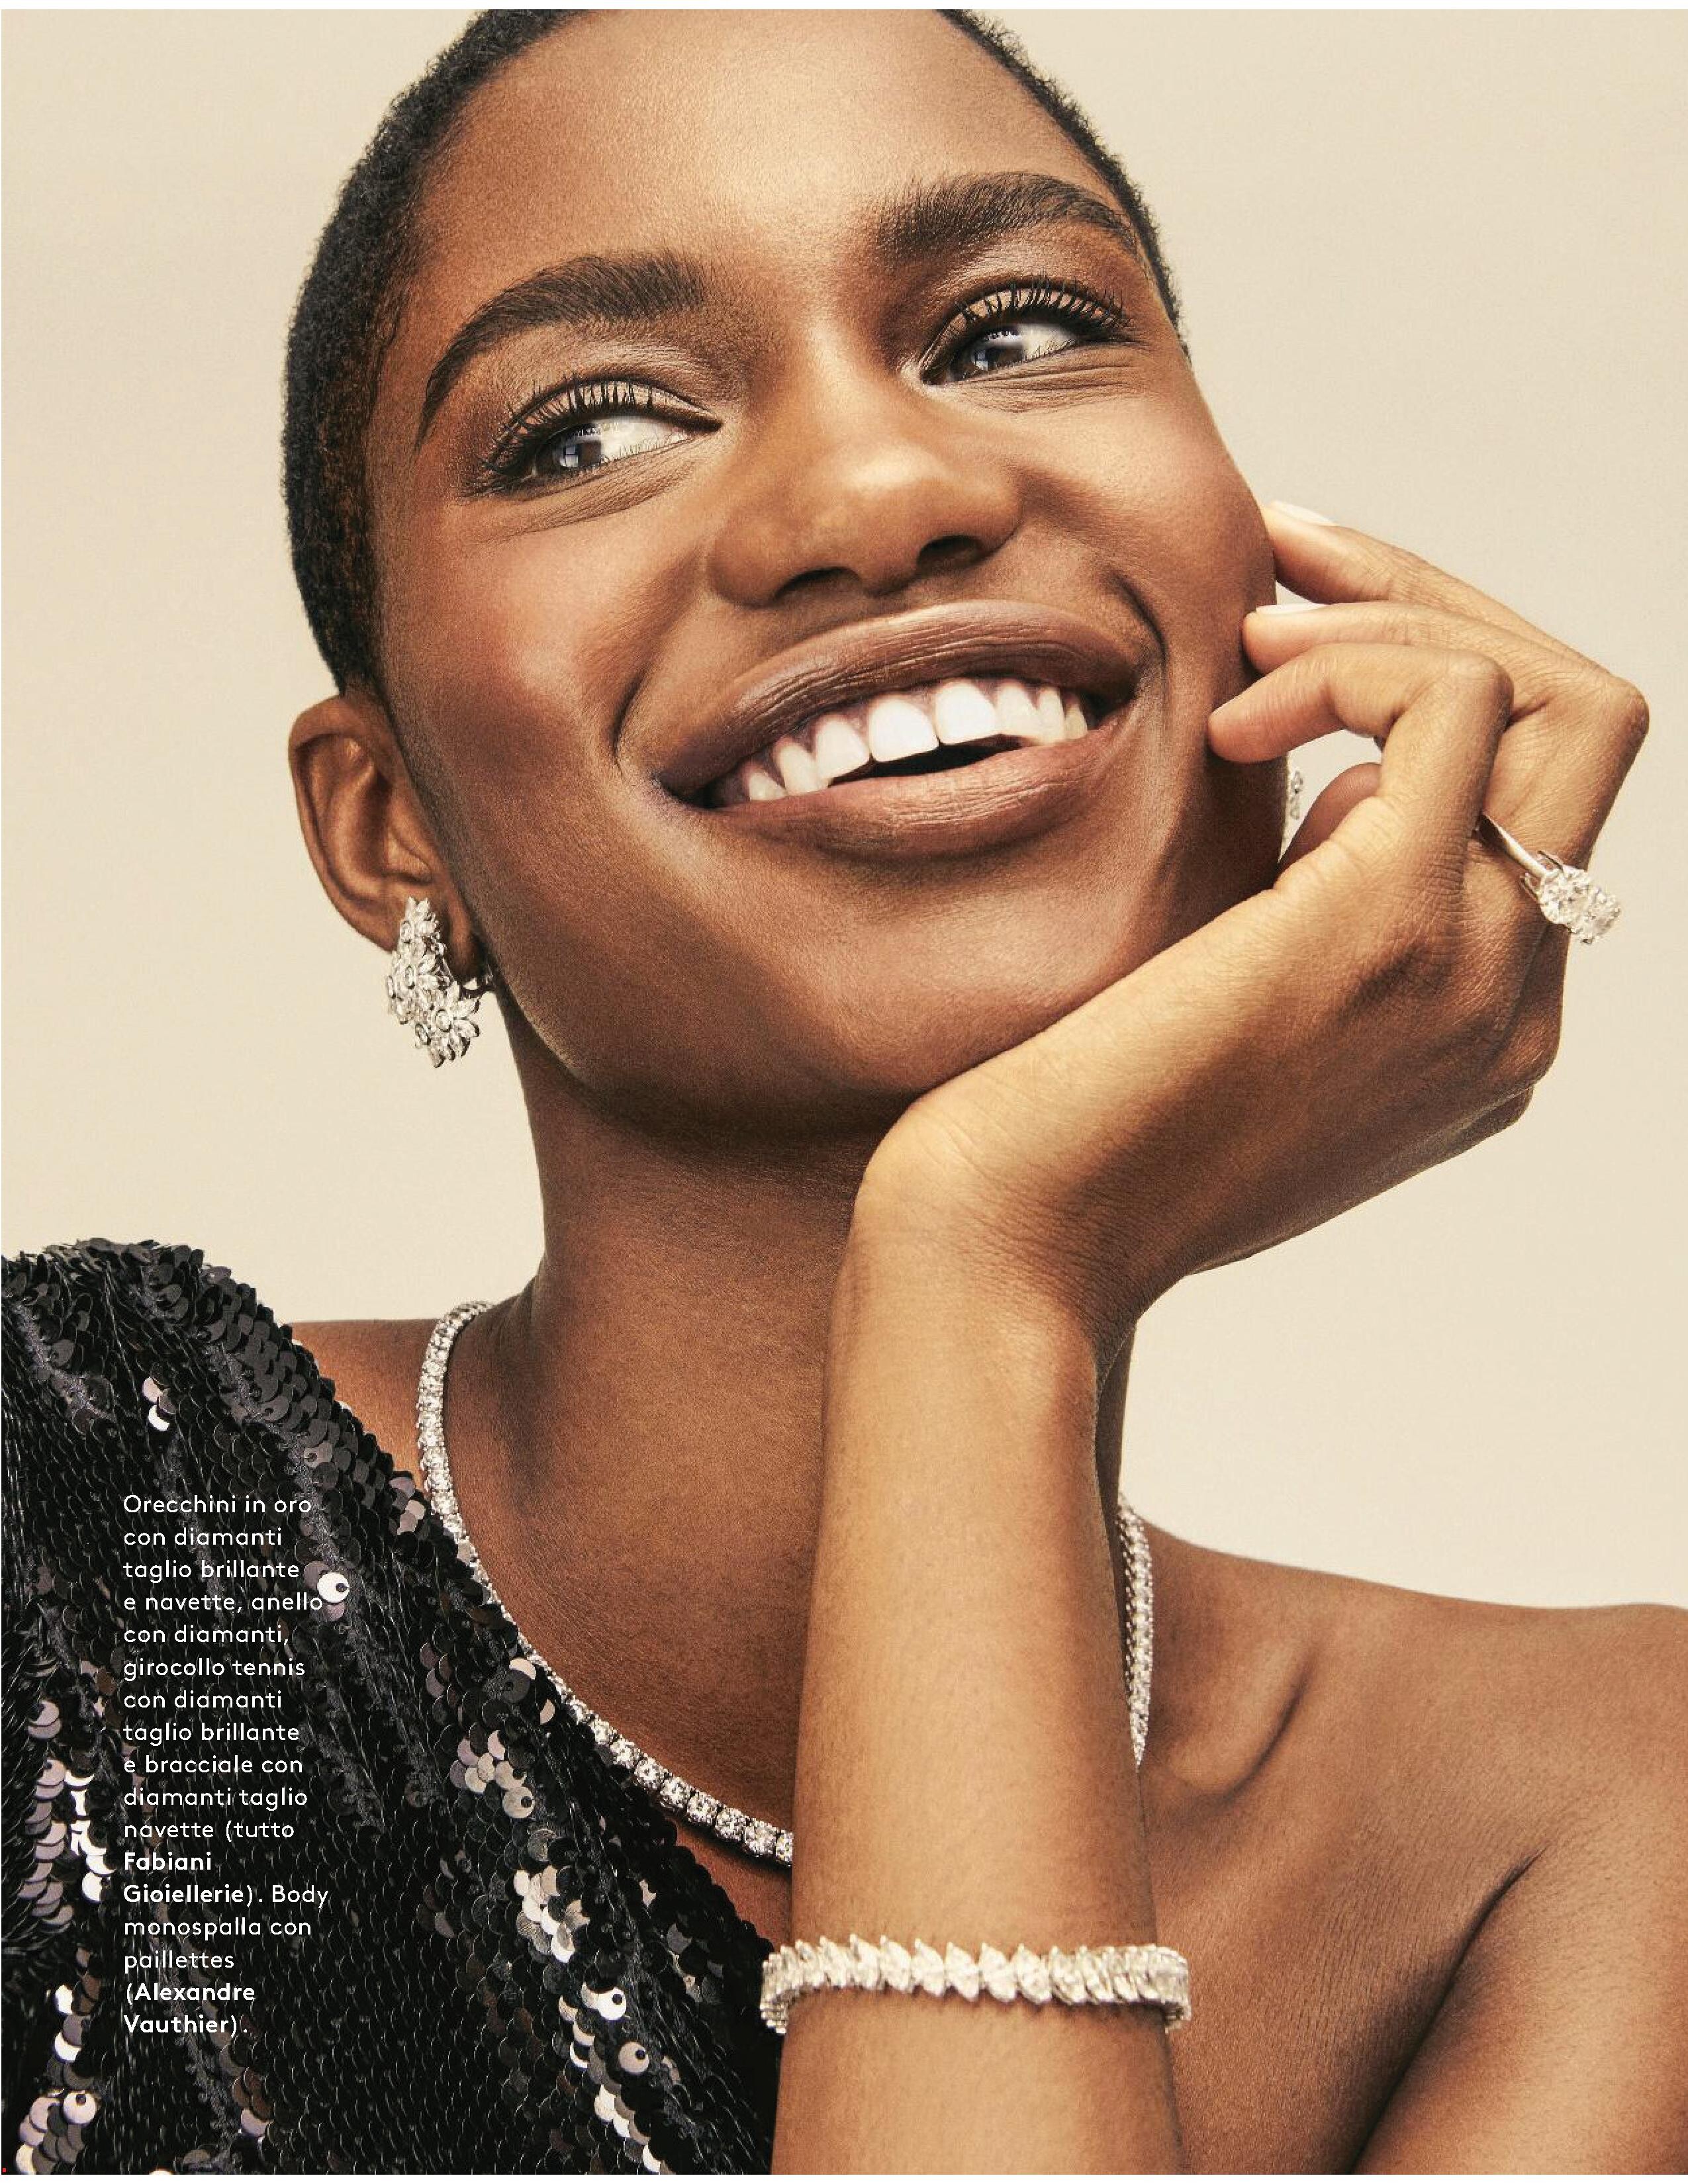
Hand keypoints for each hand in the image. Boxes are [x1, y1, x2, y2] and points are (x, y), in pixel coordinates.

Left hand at [856, 507, 1648, 1350]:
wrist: (1021, 1237)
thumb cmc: (1082, 1123)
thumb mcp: (1240, 1004)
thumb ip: (1322, 912)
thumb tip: (1340, 784)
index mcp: (1479, 1020)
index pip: (1541, 793)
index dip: (1431, 672)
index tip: (1294, 622)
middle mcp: (1511, 1001)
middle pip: (1583, 728)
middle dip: (1439, 607)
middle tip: (1286, 559)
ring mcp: (1475, 966)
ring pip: (1553, 695)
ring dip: (1393, 617)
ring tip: (1247, 639)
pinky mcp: (1394, 920)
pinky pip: (1454, 700)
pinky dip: (1348, 660)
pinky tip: (1235, 722)